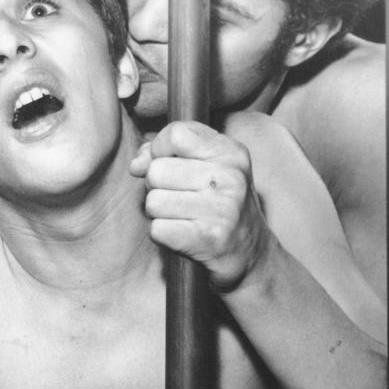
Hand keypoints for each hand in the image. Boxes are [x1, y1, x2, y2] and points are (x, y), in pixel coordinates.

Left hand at [129, 121, 272, 291]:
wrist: (251, 255)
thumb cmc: (219, 205)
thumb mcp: (206, 166)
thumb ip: (166, 152)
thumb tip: (137, 164)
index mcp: (230, 152)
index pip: (176, 133)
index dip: (160, 149)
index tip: (170, 164)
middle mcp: (229, 177)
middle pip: (156, 170)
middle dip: (157, 187)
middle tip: (180, 199)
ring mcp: (222, 209)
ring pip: (153, 202)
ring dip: (159, 214)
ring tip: (183, 217)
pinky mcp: (209, 240)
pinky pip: (158, 229)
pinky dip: (163, 235)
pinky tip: (183, 235)